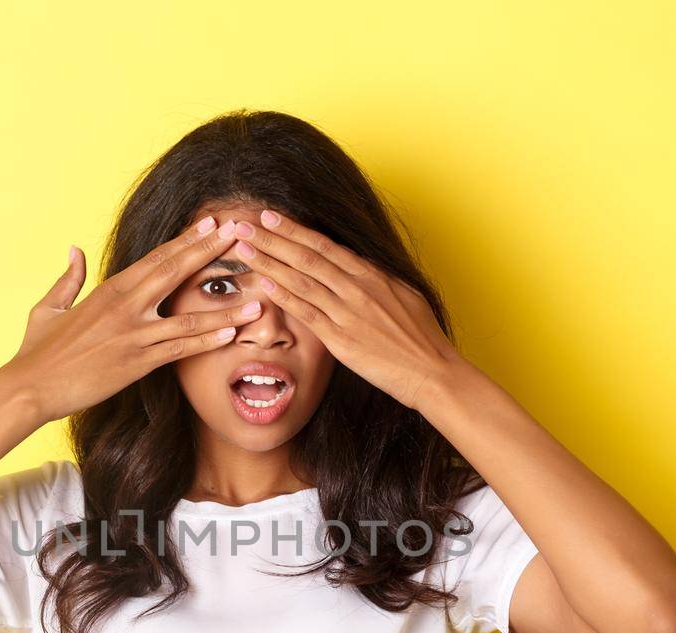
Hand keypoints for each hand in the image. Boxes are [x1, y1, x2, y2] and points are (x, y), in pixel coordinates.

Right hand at [0, 216, 261, 423]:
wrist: (30, 386)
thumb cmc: (38, 350)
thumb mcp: (48, 306)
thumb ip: (68, 277)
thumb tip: (75, 250)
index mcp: (109, 289)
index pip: (156, 257)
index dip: (188, 240)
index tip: (213, 224)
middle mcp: (125, 305)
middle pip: (176, 271)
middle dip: (212, 252)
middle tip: (242, 233)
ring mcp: (133, 334)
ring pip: (188, 314)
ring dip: (226, 305)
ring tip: (257, 295)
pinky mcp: (136, 362)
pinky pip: (179, 348)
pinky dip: (206, 339)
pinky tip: (231, 333)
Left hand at [227, 210, 465, 410]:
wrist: (432, 372)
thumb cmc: (421, 337)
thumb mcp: (403, 296)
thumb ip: (376, 280)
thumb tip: (358, 266)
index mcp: (372, 275)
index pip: (325, 246)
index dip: (294, 230)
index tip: (270, 217)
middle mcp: (358, 287)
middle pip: (307, 256)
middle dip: (272, 238)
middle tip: (243, 224)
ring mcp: (348, 312)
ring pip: (301, 280)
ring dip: (269, 261)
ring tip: (244, 248)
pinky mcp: (341, 340)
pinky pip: (307, 313)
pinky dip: (284, 296)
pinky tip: (263, 283)